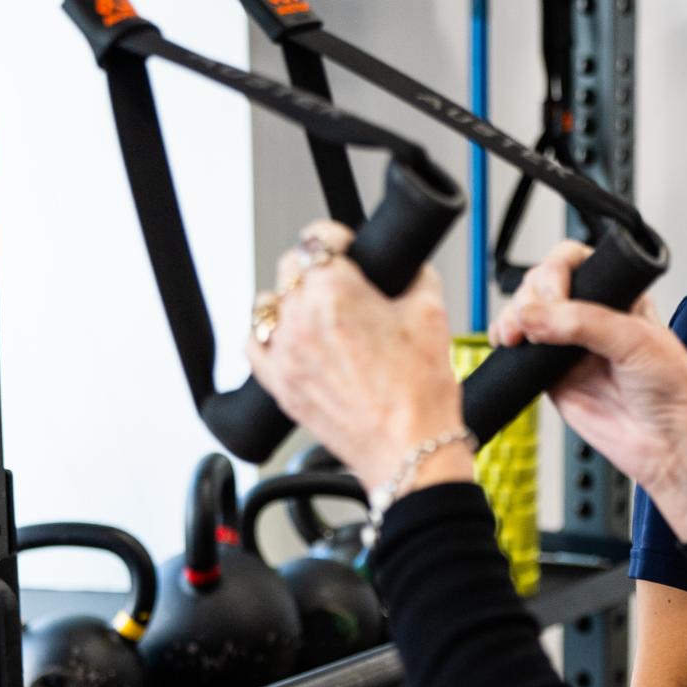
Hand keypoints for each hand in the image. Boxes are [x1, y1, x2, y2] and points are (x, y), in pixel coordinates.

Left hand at [247, 222, 471, 493]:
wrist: (410, 449)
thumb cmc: (420, 393)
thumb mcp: (433, 314)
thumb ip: (415, 276)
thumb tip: (405, 268)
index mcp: (335, 292)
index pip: (319, 236)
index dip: (338, 238)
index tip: (348, 249)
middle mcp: (301, 318)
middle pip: (289, 266)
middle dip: (315, 267)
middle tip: (341, 284)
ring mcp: (285, 353)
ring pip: (266, 304)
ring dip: (289, 302)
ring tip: (317, 315)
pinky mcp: (280, 385)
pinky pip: (254, 346)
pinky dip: (268, 338)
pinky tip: (292, 342)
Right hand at [495, 243, 686, 540]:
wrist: (670, 442)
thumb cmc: (675, 388)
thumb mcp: (634, 340)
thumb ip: (583, 323)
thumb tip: (533, 314)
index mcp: (617, 296)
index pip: (575, 262)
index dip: (557, 270)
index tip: (555, 293)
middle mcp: (590, 317)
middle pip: (541, 285)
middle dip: (530, 295)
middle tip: (535, 317)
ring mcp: (569, 347)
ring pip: (526, 315)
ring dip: (512, 316)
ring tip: (517, 334)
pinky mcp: (551, 377)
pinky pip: (519, 353)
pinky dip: (505, 343)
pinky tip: (507, 343)